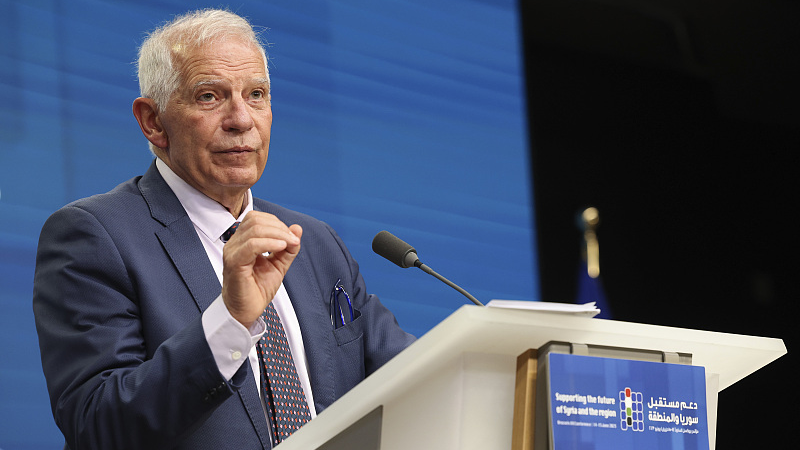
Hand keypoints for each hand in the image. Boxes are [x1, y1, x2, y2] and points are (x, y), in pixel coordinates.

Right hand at [221, 212, 301, 327]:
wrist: (247, 310)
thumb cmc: (257, 289)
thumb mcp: (279, 264)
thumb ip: (288, 247)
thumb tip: (297, 229)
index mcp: (243, 241)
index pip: (257, 218)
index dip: (277, 223)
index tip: (292, 236)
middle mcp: (235, 243)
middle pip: (256, 220)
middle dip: (279, 227)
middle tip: (293, 240)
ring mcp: (232, 252)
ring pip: (254, 229)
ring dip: (277, 234)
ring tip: (289, 244)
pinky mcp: (234, 263)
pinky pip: (251, 245)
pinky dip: (269, 243)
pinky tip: (281, 247)